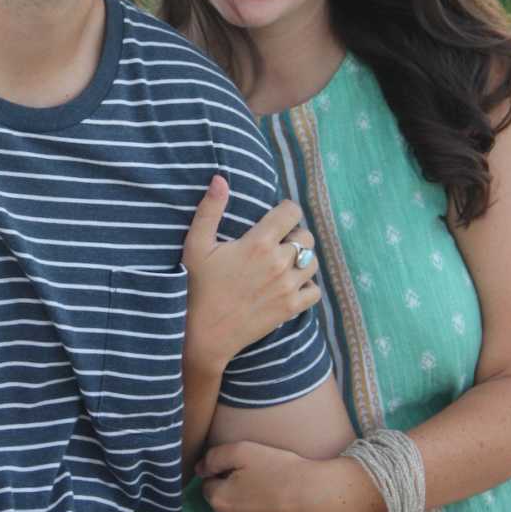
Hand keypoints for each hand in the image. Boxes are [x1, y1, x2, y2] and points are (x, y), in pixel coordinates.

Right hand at [182, 177, 319, 370]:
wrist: (204, 333)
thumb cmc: (197, 285)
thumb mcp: (196, 244)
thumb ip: (210, 209)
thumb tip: (220, 178)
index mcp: (258, 243)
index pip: (291, 212)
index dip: (286, 210)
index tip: (277, 216)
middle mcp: (278, 263)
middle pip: (306, 237)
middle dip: (294, 234)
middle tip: (277, 241)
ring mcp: (287, 287)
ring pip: (313, 262)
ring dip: (302, 259)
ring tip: (284, 262)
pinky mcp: (290, 309)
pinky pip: (314, 291)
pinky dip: (307, 286)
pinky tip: (290, 284)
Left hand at [197, 440, 341, 511]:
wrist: (319, 498)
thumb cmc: (281, 469)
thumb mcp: (244, 450)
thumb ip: (214, 458)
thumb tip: (200, 470)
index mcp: (220, 500)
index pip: (210, 486)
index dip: (225, 476)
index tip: (245, 472)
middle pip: (222, 507)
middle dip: (233, 496)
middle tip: (259, 485)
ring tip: (267, 503)